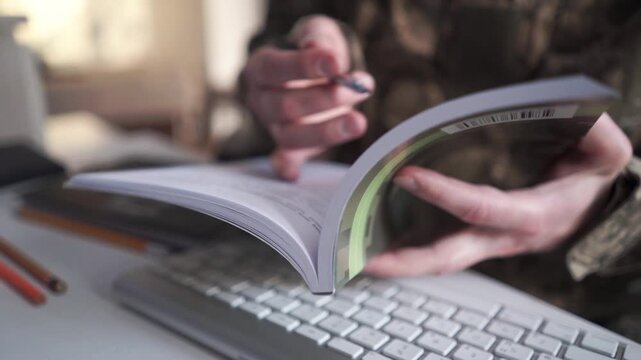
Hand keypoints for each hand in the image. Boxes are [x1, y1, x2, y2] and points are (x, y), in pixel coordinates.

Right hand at [244, 15, 373, 179]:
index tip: (334, 63)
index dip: (303, 67)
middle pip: (285, 106)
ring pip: (291, 136)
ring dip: (327, 131)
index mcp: (261, 69)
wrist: (316, 73)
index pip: (275, 68)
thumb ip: (317, 38)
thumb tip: (317, 48)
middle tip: (359, 88)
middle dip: (325, 99)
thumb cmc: (314, 51)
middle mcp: (262, 101)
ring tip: (358, 122)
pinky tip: (294, 175)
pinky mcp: (291, 148)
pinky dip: (287, 168)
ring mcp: (275, 127)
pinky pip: (285, 160)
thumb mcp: (317, 34)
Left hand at [365, 113, 632, 276]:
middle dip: (404, 261)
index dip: (443, 194)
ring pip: (437, 260)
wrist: (590, 212)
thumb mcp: (605, 153)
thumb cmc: (592, 180)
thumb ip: (596, 132)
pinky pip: (437, 249)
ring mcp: (485, 244)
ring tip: (353, 251)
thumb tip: (584, 112)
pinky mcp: (476, 241)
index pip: (479, 208)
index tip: (403, 174)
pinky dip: (407, 249)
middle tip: (361, 256)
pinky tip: (375, 239)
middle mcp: (502, 239)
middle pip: (447, 256)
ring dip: (396, 260)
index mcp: (531, 215)